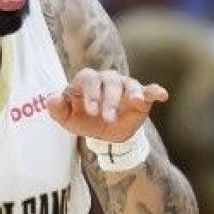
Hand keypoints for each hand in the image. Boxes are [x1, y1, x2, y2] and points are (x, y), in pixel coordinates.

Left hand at [47, 68, 168, 144]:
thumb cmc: (84, 120)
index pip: (88, 79)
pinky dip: (155, 91)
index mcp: (88, 81)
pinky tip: (162, 95)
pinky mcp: (140, 96)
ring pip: (128, 85)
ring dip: (130, 95)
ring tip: (133, 102)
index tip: (92, 112)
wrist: (105, 134)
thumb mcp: (68, 119)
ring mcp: (125, 86)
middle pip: (110, 81)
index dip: (90, 93)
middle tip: (107, 118)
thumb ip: (57, 109)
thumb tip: (51, 99)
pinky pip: (149, 90)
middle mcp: (107, 79)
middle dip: (109, 99)